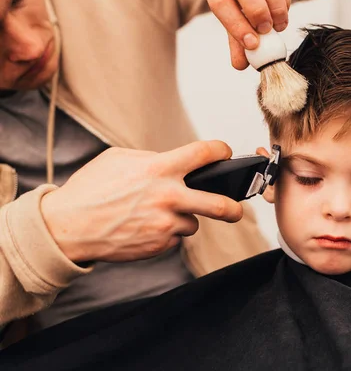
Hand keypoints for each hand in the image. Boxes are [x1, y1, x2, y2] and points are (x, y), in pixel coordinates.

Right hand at [41, 141, 242, 262]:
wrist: (68, 227)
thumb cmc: (91, 189)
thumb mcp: (119, 160)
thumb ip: (153, 160)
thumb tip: (175, 163)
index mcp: (159, 169)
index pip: (204, 154)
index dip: (220, 150)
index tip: (225, 153)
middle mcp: (167, 197)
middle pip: (219, 204)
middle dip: (233, 207)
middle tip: (236, 208)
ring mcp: (164, 224)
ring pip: (193, 223)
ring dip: (183, 218)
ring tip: (157, 214)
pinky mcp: (158, 245)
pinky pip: (174, 237)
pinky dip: (166, 232)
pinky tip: (144, 227)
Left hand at [200, 0, 291, 69]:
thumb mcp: (231, 12)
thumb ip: (236, 37)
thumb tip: (242, 64)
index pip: (219, 1)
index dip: (236, 25)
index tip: (252, 44)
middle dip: (256, 11)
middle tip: (265, 31)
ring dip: (276, 7)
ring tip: (277, 26)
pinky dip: (285, 0)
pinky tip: (282, 13)